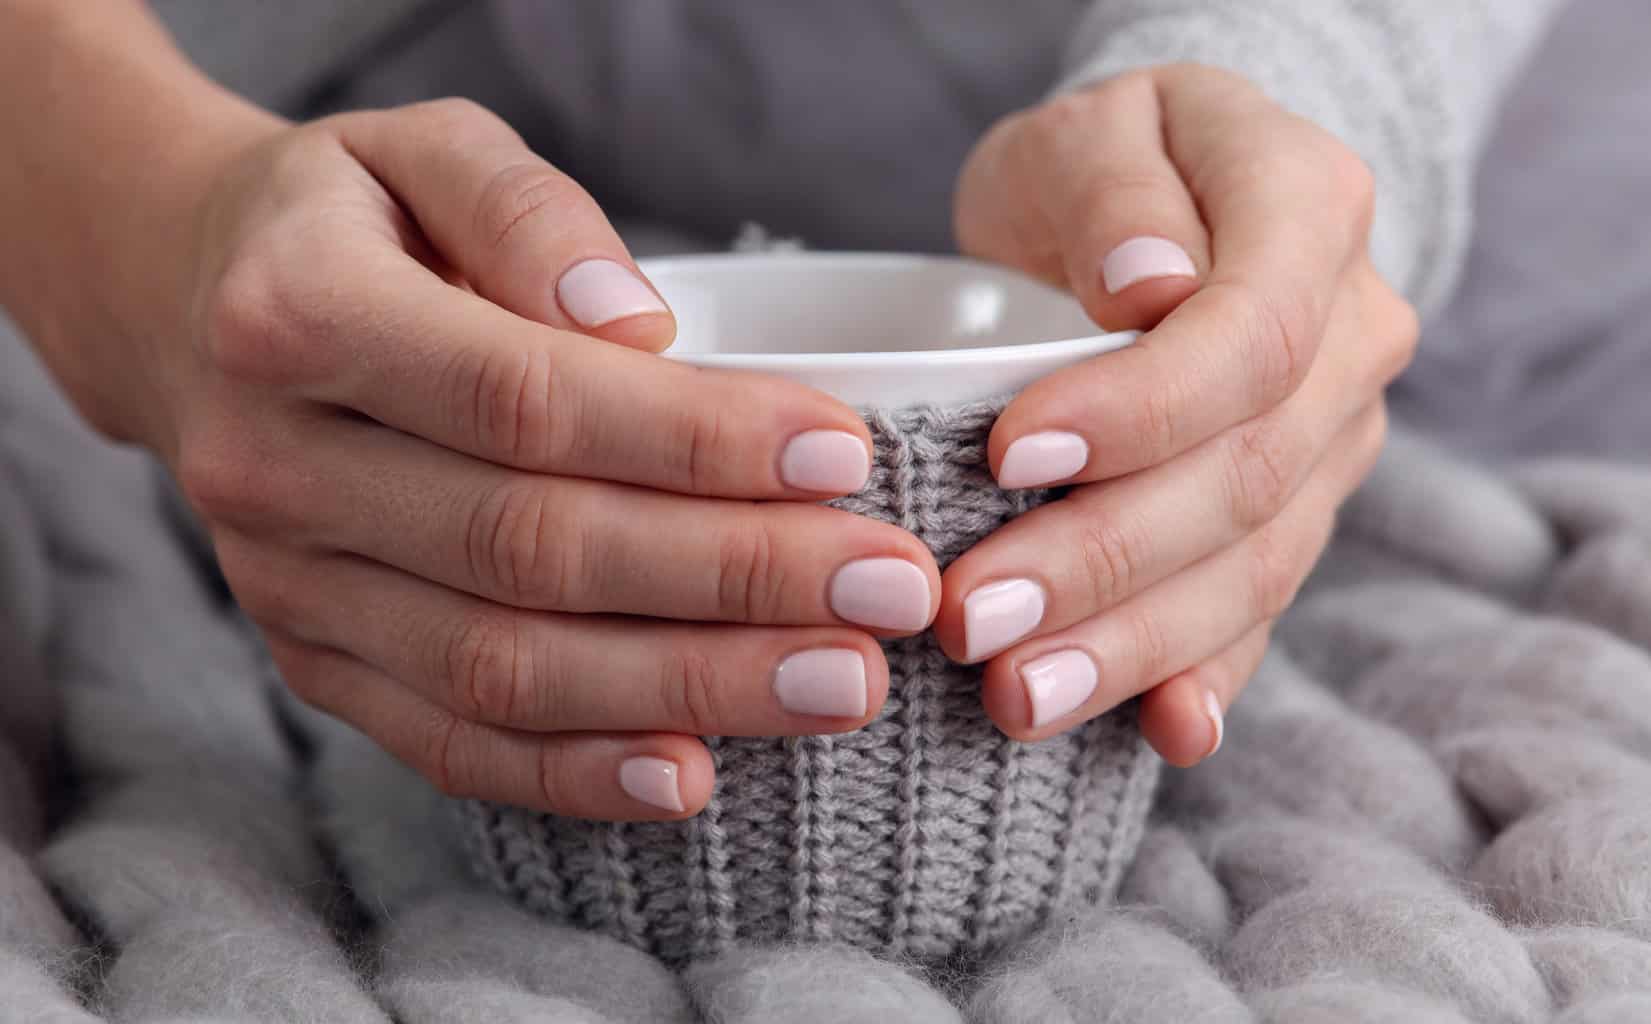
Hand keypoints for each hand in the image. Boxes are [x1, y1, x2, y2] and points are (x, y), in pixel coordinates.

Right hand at [145, 100, 940, 817]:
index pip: (524, 398)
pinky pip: (446, 740)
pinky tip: (694, 774)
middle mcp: (274, 465)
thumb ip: (528, 212)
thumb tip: (638, 325)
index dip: (694, 439)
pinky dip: (573, 773)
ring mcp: (286, 583)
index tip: (845, 455)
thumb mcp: (427, 149)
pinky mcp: (313, 659)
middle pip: (531, 548)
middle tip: (893, 590)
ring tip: (842, 684)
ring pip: (503, 665)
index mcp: (298, 314)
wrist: (192, 303)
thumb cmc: (351, 217)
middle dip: (734, 577)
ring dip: (688, 687)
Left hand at [943, 65, 1417, 764]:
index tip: (1008, 455)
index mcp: (1312, 212)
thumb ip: (1115, 196)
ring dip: (1131, 643)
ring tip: (1016, 694)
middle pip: (1247, 474)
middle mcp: (1351, 337)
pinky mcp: (1294, 515)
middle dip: (1102, 558)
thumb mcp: (1085, 134)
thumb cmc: (1102, 165)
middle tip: (970, 617)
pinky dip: (1204, 677)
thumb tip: (1152, 289)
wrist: (1166, 213)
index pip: (1251, 335)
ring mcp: (1333, 438)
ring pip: (1252, 564)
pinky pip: (1259, 610)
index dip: (1138, 411)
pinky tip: (1162, 734)